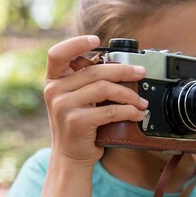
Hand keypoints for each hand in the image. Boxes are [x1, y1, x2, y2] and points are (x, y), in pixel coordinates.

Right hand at [44, 35, 148, 166]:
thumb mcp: (76, 99)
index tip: (96, 39)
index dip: (76, 43)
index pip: (57, 54)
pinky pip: (110, 110)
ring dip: (129, 94)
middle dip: (123, 70)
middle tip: (141, 73)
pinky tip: (137, 114)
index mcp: (54, 81)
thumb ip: (86, 82)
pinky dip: (129, 111)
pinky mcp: (76, 122)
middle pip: (94, 70)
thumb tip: (120, 66)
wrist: (70, 157)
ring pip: (105, 88)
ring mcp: (63, 106)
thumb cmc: (79, 125)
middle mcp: (54, 91)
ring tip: (141, 101)